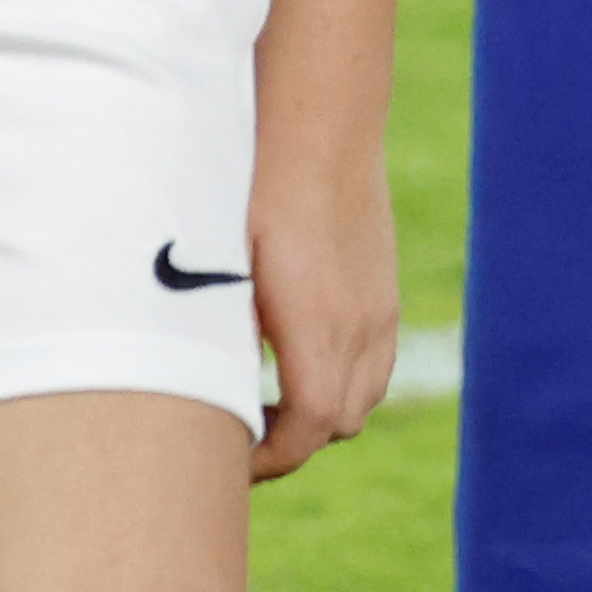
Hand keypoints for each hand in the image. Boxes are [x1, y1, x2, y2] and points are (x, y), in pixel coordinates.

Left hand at [240, 136, 404, 480]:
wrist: (321, 130)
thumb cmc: (257, 193)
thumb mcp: (225, 271)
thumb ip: (226, 339)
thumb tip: (206, 391)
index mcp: (317, 328)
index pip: (307, 429)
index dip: (270, 459)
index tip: (235, 461)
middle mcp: (360, 327)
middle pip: (337, 424)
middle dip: (292, 443)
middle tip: (243, 436)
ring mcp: (379, 311)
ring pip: (363, 398)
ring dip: (322, 414)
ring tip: (273, 401)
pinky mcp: (385, 293)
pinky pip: (376, 364)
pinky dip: (345, 381)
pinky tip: (304, 356)